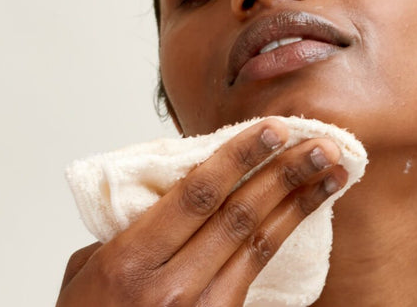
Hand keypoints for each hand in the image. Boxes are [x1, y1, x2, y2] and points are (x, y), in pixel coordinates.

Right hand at [57, 118, 346, 305]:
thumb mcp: (85, 272)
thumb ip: (128, 229)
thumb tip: (169, 191)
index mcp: (129, 261)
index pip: (197, 196)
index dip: (240, 158)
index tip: (273, 129)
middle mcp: (169, 286)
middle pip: (238, 215)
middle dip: (283, 173)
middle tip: (320, 143)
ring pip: (258, 242)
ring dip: (299, 201)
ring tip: (331, 171)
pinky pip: (257, 269)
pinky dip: (283, 232)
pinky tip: (302, 209)